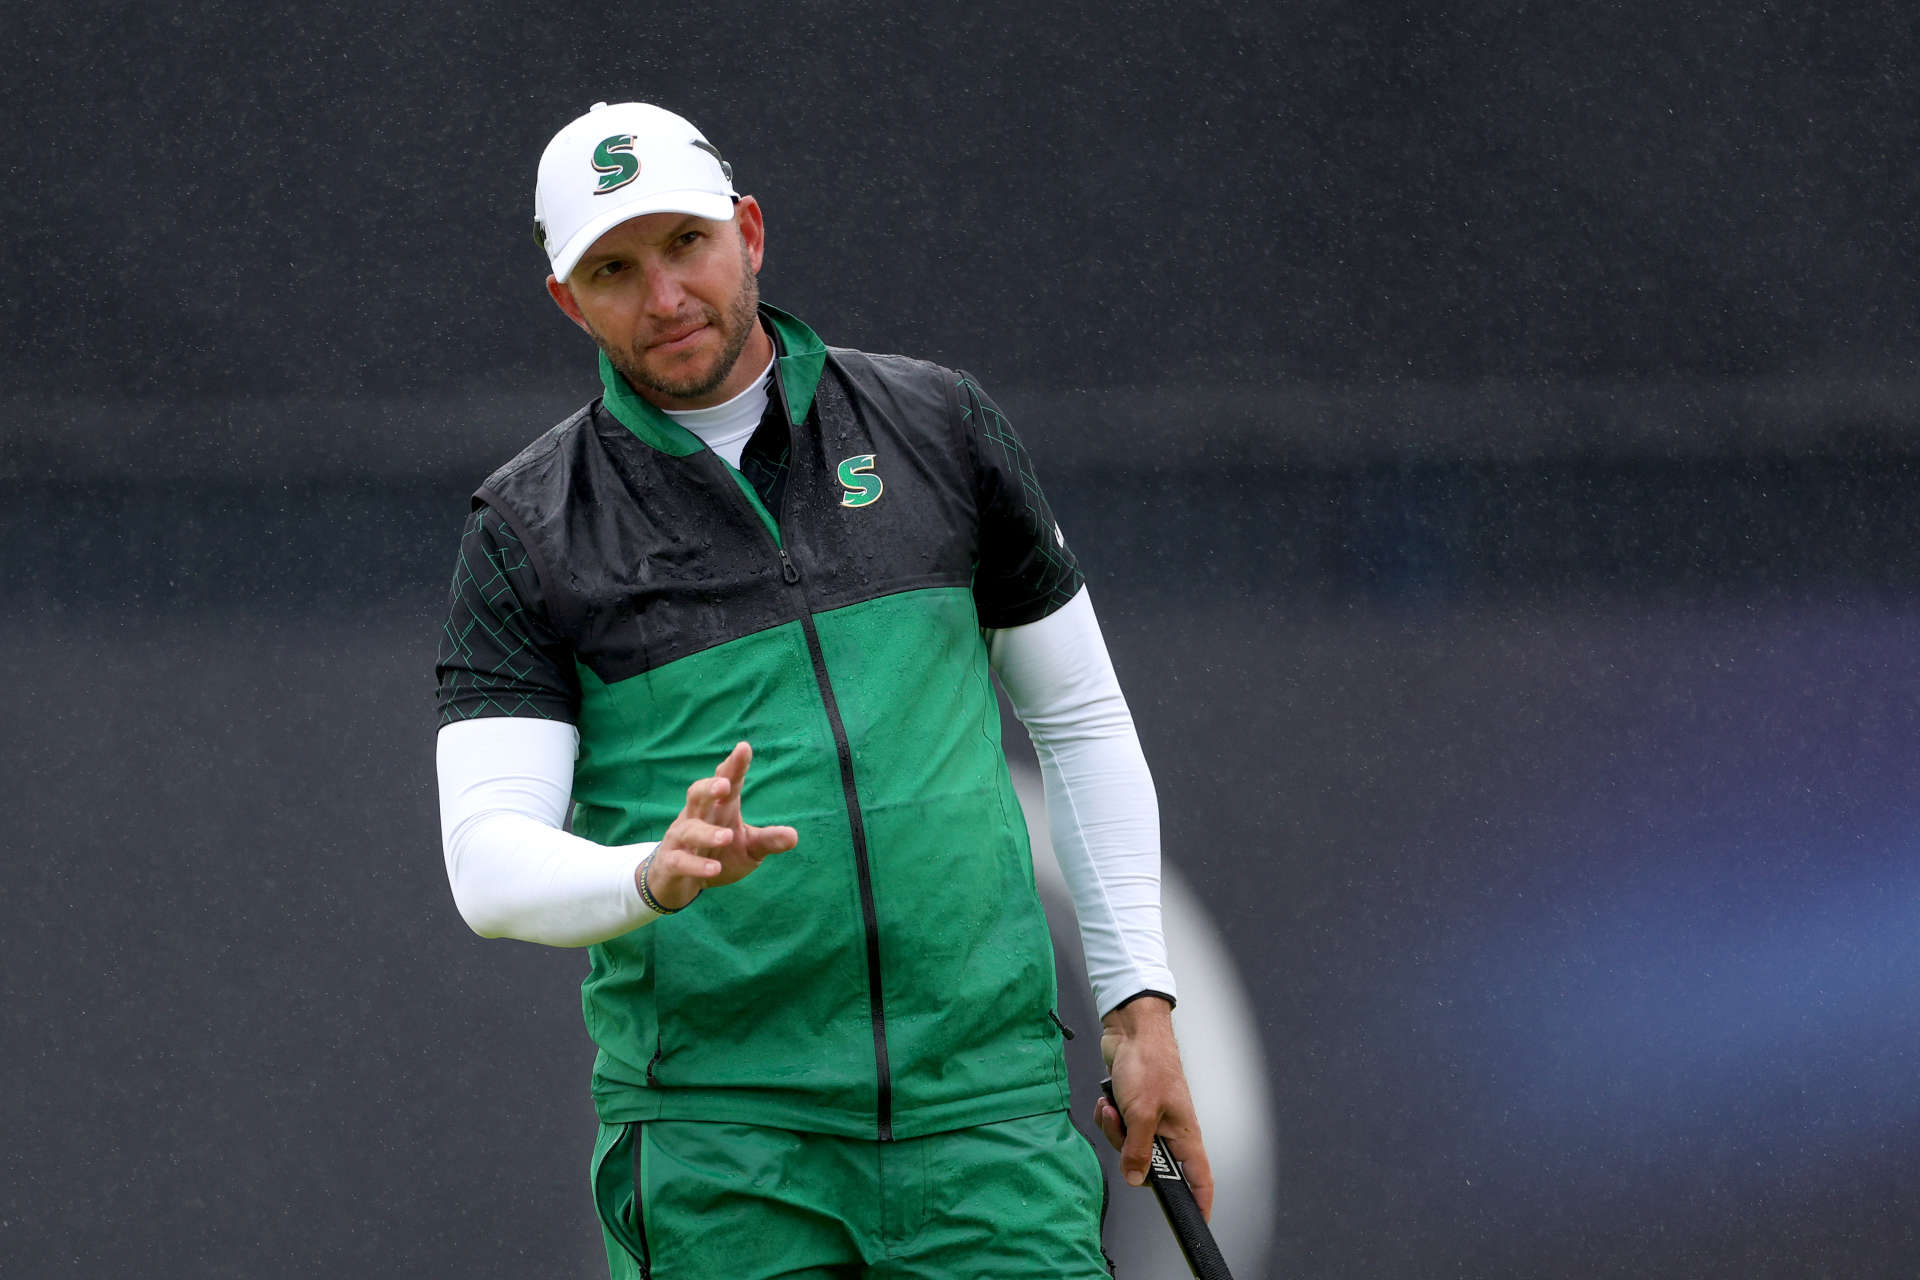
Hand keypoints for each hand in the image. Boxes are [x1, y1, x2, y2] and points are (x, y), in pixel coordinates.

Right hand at [640, 742, 797, 910]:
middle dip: (709, 787)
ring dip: (706, 833)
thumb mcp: (749, 848)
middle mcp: (697, 817)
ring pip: (689, 829)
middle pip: (697, 795)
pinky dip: (695, 864)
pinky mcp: (671, 863)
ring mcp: (681, 839)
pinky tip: (713, 869)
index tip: (744, 748)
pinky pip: (679, 861)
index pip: (727, 781)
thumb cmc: (719, 856)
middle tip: (724, 785)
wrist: (680, 882)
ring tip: (726, 837)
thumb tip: (794, 836)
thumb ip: (768, 840)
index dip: (734, 765)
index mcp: (719, 808)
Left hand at [1093, 995, 1214, 1219]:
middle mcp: (1170, 1131)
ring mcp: (1150, 1120)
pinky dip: (1108, 1117)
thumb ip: (1138, 1150)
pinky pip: (1117, 1129)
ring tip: (1113, 1108)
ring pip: (1129, 1148)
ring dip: (1114, 1130)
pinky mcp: (1132, 1109)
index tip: (1197, 1223)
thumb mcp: (1141, 1112)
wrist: (1131, 1030)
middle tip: (1123, 1132)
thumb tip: (1135, 1179)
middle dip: (1129, 1153)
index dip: (1200, 1202)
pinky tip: (1108, 1101)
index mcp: (1185, 1134)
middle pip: (1151, 1166)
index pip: (1200, 1178)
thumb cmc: (1149, 1062)